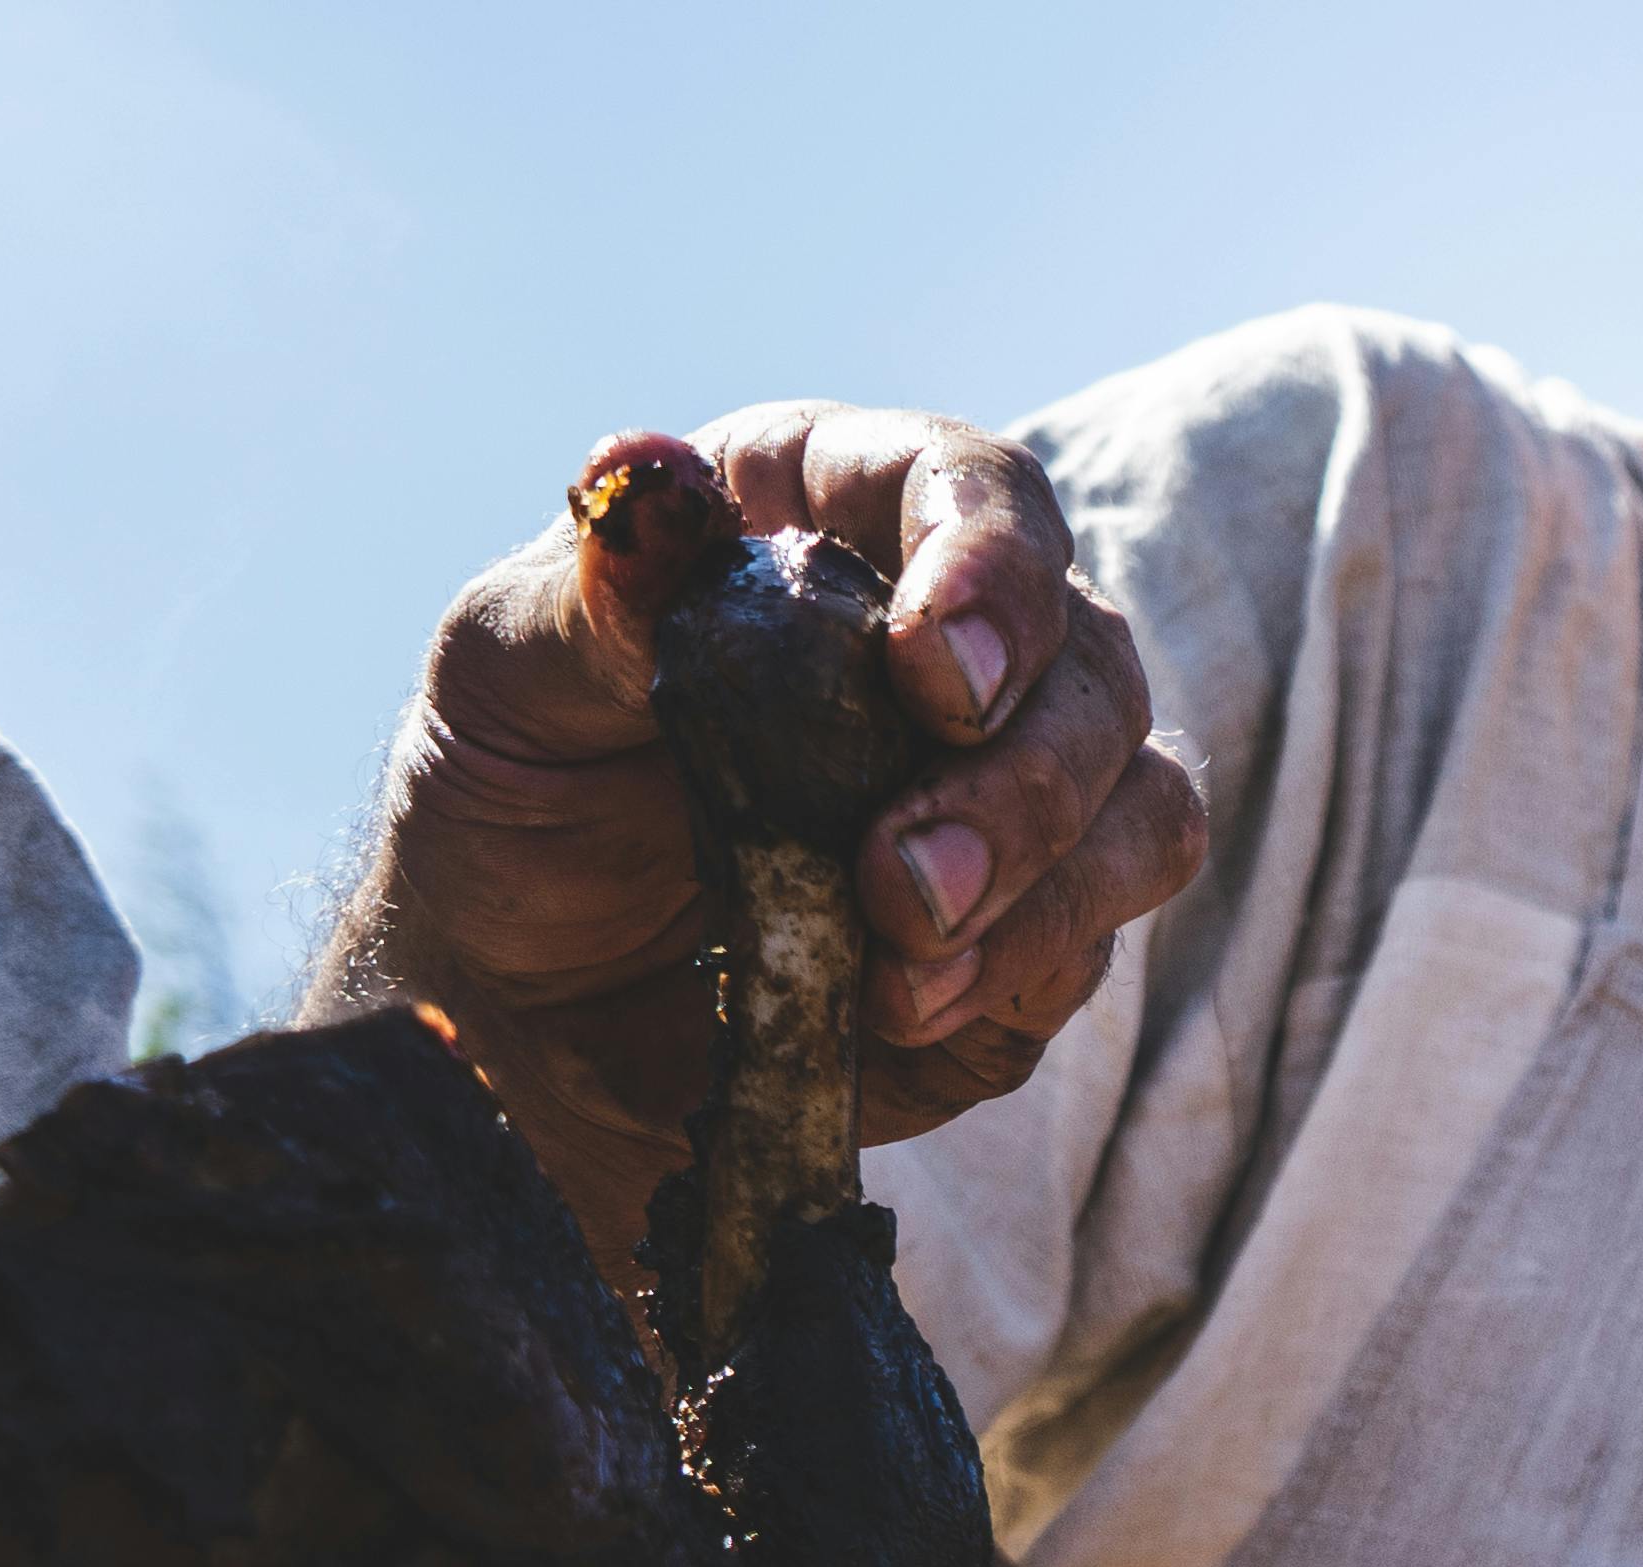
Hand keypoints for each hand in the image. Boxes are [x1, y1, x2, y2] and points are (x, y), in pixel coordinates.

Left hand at [343, 403, 1206, 1244]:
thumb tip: (643, 476)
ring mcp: (1010, 796)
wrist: (517, 1013)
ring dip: (1044, 888)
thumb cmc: (510, 808)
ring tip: (900, 962)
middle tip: (899, 879)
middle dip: (1022, 780)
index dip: (987, 567)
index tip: (933, 675)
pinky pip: (1092, 945)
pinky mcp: (1029, 939)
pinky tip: (896, 1011)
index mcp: (830, 524)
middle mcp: (950, 645)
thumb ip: (593, 593)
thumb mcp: (501, 683)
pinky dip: (1013, 978)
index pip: (972, 492)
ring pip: (1140, 806)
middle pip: (1090, 665)